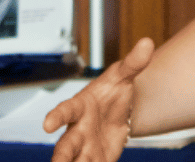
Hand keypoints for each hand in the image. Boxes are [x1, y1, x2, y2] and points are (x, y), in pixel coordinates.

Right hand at [44, 38, 155, 161]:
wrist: (121, 108)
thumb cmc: (113, 90)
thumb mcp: (124, 75)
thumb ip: (134, 62)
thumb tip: (148, 44)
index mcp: (81, 106)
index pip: (65, 110)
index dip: (56, 117)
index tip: (47, 124)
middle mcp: (79, 129)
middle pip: (66, 145)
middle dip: (61, 157)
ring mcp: (86, 147)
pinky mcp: (98, 159)